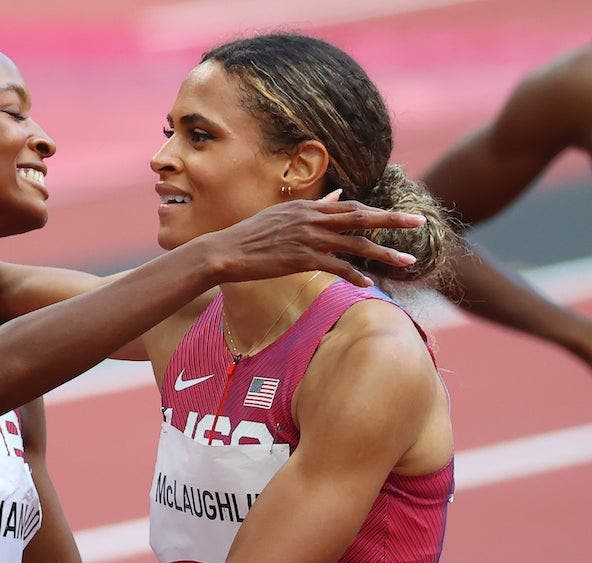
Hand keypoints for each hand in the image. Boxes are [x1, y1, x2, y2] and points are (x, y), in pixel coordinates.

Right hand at [206, 190, 423, 286]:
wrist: (226, 251)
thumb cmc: (250, 234)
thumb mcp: (282, 214)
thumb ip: (313, 207)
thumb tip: (336, 195)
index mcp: (308, 207)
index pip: (350, 206)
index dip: (378, 211)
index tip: (400, 214)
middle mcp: (312, 219)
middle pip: (361, 218)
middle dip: (393, 220)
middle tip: (420, 221)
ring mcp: (309, 239)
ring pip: (355, 245)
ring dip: (384, 253)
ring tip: (407, 261)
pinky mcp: (302, 259)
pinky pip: (336, 267)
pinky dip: (354, 275)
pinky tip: (368, 284)